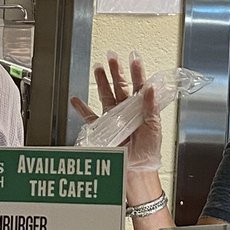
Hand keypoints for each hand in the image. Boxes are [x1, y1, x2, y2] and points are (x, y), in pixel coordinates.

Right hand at [71, 51, 161, 173]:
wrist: (136, 172)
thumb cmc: (149, 153)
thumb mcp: (154, 128)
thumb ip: (151, 107)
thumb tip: (151, 88)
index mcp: (141, 109)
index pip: (139, 86)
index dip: (137, 72)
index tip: (134, 58)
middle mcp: (127, 112)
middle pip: (120, 87)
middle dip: (116, 71)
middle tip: (112, 57)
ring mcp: (114, 119)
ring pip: (106, 96)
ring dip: (101, 82)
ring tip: (98, 68)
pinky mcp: (103, 130)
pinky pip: (90, 118)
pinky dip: (81, 109)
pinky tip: (76, 100)